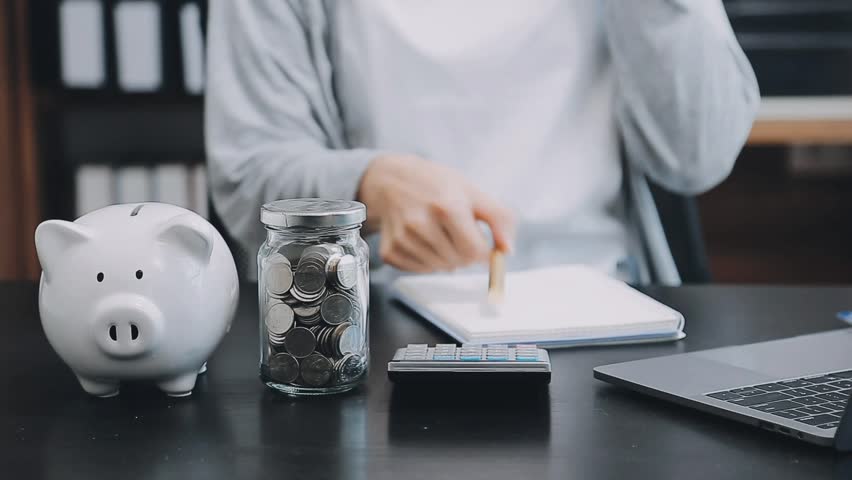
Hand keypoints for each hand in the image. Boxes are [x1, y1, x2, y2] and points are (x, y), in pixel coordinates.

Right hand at [357, 154, 514, 272]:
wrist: (390, 179)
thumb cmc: (436, 184)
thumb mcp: (473, 191)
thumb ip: (500, 218)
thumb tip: (507, 250)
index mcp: (448, 207)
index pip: (474, 252)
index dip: (482, 251)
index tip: (479, 241)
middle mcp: (421, 223)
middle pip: (458, 262)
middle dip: (464, 253)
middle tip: (455, 232)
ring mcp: (403, 239)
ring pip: (439, 268)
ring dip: (445, 257)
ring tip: (438, 233)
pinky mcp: (390, 250)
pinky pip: (419, 270)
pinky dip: (426, 261)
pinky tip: (422, 240)